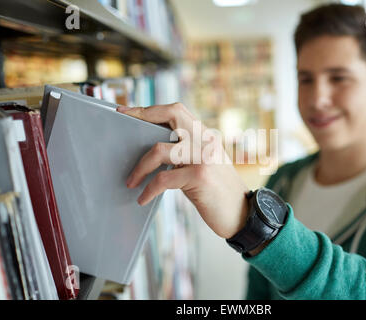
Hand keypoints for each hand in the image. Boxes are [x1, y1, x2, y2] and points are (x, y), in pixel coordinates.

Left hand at [117, 103, 248, 238]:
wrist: (243, 214)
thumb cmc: (218, 192)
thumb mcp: (203, 165)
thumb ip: (184, 153)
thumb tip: (151, 151)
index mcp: (206, 136)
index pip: (177, 111)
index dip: (150, 109)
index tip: (128, 111)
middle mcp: (207, 141)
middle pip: (171, 113)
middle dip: (142, 116)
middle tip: (122, 125)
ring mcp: (204, 156)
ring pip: (159, 150)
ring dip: (139, 167)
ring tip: (131, 181)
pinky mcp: (200, 176)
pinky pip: (163, 179)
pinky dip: (149, 190)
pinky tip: (144, 198)